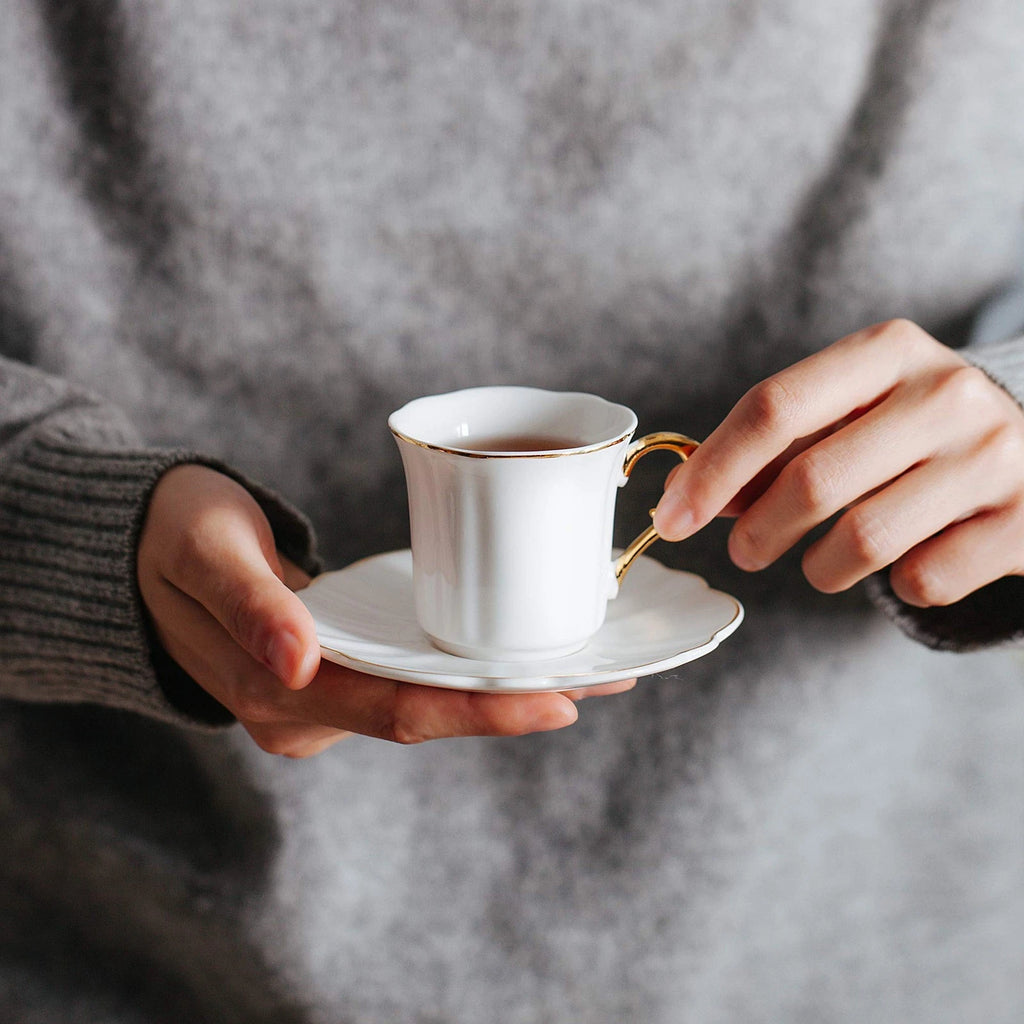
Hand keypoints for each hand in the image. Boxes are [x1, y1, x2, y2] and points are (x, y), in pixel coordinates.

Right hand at [138, 465, 629, 756]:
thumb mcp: (206, 553)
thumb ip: (251, 606)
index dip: (481, 711)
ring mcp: (326, 695)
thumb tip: (300, 663)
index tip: (560, 698)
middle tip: (604, 677)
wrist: (144, 546)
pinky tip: (521, 648)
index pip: (397, 712)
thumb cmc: (174, 536)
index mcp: (279, 694)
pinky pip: (415, 678)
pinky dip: (470, 668)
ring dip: (504, 688)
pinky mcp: (340, 669)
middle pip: (430, 715)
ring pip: (429, 701)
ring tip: (586, 665)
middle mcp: (309, 710)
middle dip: (516, 702)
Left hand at [654, 319, 1023, 605]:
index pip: (774, 406)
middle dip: (757, 531)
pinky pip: (923, 579)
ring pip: (863, 538)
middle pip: (811, 479)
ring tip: (818, 566)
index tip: (672, 516)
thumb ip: (771, 452)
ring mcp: (996, 454)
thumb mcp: (849, 419)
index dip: (712, 469)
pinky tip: (906, 562)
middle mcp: (946, 392)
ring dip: (819, 569)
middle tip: (744, 552)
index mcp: (889, 350)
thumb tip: (683, 496)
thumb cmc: (915, 435)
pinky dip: (895, 587)